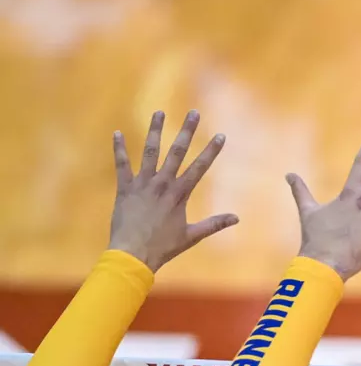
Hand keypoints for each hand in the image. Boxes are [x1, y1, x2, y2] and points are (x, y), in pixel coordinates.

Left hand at [109, 110, 237, 270]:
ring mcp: (142, 183)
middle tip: (193, 113)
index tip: (220, 135)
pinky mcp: (125, 188)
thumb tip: (237, 218)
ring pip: (150, 152)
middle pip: (177, 152)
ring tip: (159, 113)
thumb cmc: (164, 246)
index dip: (211, 151)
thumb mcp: (192, 236)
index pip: (200, 167)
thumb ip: (214, 224)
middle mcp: (162, 183)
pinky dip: (119, 149)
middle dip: (187, 131)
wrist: (133, 253)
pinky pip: (121, 164)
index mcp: (180, 194)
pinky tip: (117, 133)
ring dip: (155, 131)